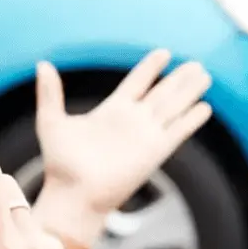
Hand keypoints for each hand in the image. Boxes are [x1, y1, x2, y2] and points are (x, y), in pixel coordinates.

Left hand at [31, 49, 211, 247]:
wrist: (73, 195)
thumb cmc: (60, 164)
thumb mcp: (52, 121)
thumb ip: (50, 93)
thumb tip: (43, 64)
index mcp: (111, 111)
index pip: (136, 83)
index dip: (150, 68)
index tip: (164, 53)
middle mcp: (132, 121)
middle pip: (161, 93)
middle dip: (179, 79)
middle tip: (196, 64)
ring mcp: (145, 136)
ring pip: (173, 107)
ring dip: (189, 92)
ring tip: (204, 75)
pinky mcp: (154, 152)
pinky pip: (177, 131)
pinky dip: (191, 120)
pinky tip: (205, 107)